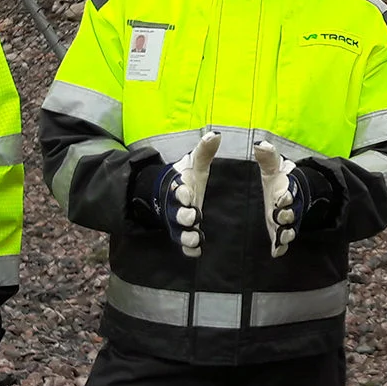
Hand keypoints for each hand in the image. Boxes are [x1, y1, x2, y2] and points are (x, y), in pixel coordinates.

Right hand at [156, 131, 220, 256]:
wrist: (171, 192)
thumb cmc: (187, 176)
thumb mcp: (197, 163)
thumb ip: (205, 151)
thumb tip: (216, 133)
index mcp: (180, 187)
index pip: (178, 190)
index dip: (182, 193)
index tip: (187, 193)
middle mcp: (176, 206)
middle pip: (177, 212)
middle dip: (183, 215)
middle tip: (192, 216)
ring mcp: (178, 222)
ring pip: (179, 231)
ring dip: (186, 235)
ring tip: (195, 238)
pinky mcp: (183, 233)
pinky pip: (184, 245)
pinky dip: (189, 249)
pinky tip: (197, 252)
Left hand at [253, 140, 305, 256]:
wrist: (286, 194)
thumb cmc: (277, 181)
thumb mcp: (271, 168)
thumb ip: (267, 157)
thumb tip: (260, 143)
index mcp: (286, 191)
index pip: (288, 194)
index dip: (285, 196)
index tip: (280, 197)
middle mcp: (288, 209)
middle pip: (290, 214)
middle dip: (286, 215)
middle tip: (279, 216)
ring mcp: (284, 223)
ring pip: (288, 230)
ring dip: (286, 233)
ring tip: (281, 236)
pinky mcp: (279, 234)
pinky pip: (282, 244)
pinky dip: (280, 248)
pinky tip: (276, 252)